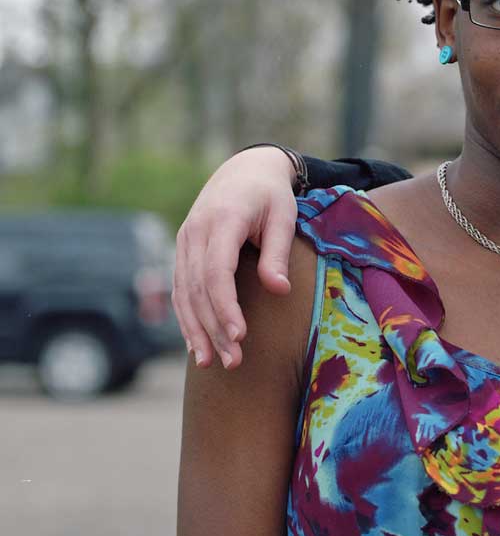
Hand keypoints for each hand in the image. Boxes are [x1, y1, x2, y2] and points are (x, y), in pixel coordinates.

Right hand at [172, 147, 298, 368]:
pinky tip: (195, 346)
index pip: (216, 271)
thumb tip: (279, 290)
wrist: (244, 171)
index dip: (225, 306)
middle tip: (233, 362)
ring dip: (196, 331)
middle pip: (198, 289)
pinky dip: (187, 319)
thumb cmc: (270, 196)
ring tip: (211, 363)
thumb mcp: (283, 216)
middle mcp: (194, 233)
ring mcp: (184, 243)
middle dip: (213, 328)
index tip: (240, 336)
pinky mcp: (183, 253)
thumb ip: (277, 253)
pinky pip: (180, 290)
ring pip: (184, 293)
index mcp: (221, 221)